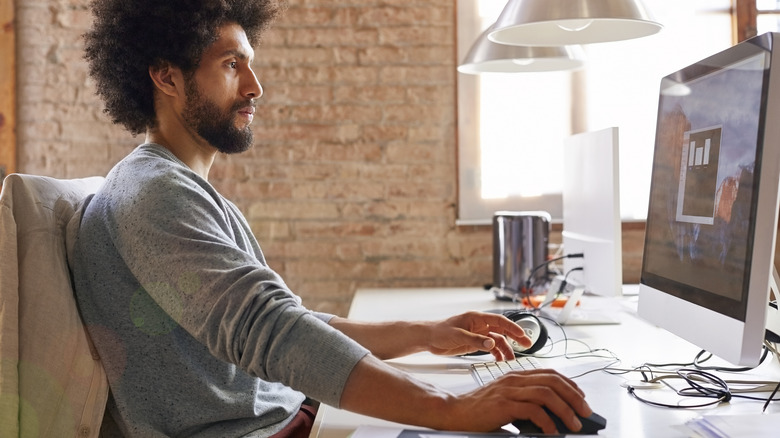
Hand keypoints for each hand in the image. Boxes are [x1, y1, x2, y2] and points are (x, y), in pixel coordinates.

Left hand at [426, 311, 531, 360]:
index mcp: (477, 318)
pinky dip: (496, 353)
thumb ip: (476, 340)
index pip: (499, 321)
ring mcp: (478, 334)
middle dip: (515, 337)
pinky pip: (490, 347)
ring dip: (505, 349)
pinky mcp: (475, 343)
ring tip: (512, 359)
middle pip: (502, 330)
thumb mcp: (458, 336)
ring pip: (497, 340)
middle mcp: (480, 325)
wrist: (429, 338)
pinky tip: (499, 360)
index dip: (512, 327)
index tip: (522, 335)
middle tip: (527, 345)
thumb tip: (492, 343)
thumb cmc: (440, 332)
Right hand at [439, 369, 591, 433]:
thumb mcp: (506, 401)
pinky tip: (552, 431)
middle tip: (586, 411)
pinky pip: (533, 410)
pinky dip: (547, 421)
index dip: (569, 384)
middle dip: (574, 396)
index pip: (549, 373)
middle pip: (553, 381)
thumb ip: (525, 404)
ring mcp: (509, 390)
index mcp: (516, 376)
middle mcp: (514, 379)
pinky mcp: (504, 404)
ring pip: (547, 394)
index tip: (581, 397)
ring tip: (574, 424)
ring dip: (566, 410)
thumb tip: (550, 417)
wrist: (455, 412)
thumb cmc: (479, 410)